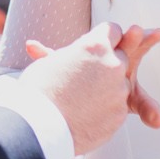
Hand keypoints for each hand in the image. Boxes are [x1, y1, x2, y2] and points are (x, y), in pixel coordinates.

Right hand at [19, 23, 159, 154]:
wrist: (39, 128)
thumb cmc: (38, 92)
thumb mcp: (49, 62)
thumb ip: (68, 54)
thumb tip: (56, 50)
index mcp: (95, 46)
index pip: (112, 30)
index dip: (103, 38)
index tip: (97, 46)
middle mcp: (113, 65)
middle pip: (121, 57)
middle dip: (107, 64)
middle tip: (86, 76)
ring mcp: (119, 91)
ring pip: (120, 84)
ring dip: (107, 88)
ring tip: (82, 99)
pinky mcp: (120, 114)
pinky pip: (117, 106)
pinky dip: (106, 108)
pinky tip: (86, 113)